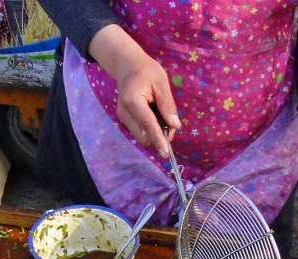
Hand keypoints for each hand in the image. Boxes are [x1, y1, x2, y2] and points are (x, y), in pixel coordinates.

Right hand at [87, 25, 179, 156]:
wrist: (127, 66)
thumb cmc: (146, 71)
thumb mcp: (161, 83)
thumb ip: (167, 105)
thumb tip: (174, 126)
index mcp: (133, 101)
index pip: (148, 124)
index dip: (158, 139)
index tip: (166, 152)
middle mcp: (124, 112)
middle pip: (143, 136)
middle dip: (158, 137)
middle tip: (170, 124)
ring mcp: (122, 117)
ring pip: (141, 136)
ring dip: (154, 134)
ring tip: (163, 118)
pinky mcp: (124, 120)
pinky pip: (139, 131)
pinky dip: (149, 130)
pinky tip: (154, 116)